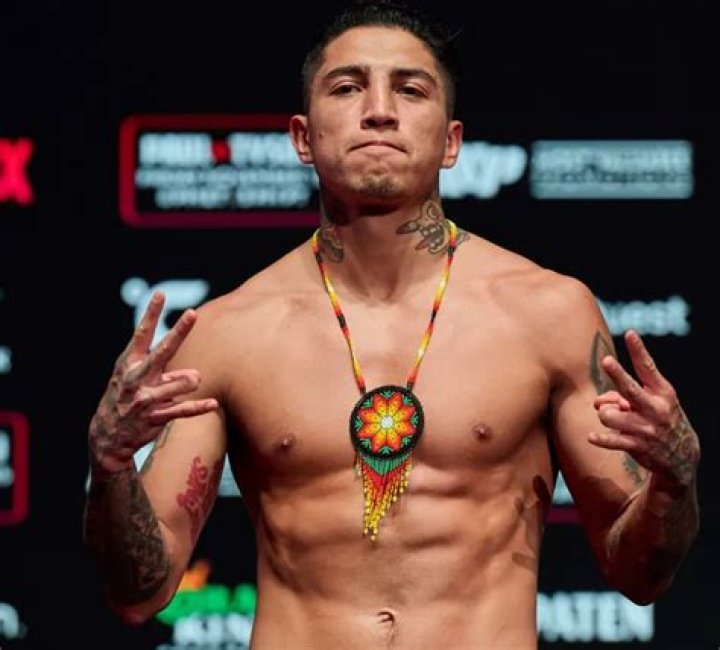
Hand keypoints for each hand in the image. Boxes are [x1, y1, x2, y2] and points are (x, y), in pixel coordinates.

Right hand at [89, 291, 217, 473]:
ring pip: (176, 383)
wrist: (107, 437)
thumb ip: (167, 371)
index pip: (142, 334)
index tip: (161, 294)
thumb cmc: (128, 398)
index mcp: (129, 363)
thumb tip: (196, 375)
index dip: (151, 314)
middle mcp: (136, 378)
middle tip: (192, 313)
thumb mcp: (138, 380)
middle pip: (162, 351)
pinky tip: (213, 403)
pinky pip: (181, 410)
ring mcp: (145, 398)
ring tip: (195, 380)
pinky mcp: (154, 417)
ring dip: (189, 380)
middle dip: (178, 332)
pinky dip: (198, 407)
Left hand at [588, 329, 699, 491]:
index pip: (648, 367)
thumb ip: (623, 394)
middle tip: (606, 360)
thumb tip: (598, 402)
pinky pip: (613, 440)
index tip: (630, 333)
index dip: (638, 350)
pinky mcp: (638, 446)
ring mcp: (647, 428)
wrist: (681, 456)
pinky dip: (601, 438)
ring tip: (613, 417)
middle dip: (618, 374)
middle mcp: (656, 409)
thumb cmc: (658, 418)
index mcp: (662, 392)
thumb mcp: (652, 402)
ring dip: (605, 414)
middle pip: (630, 389)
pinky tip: (591, 437)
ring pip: (610, 415)